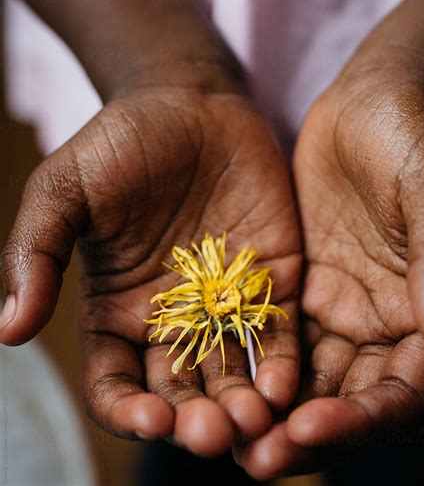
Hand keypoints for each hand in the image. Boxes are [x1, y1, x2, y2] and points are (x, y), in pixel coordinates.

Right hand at [0, 82, 300, 455]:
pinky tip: (283, 385)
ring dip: (242, 408)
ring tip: (253, 420)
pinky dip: (280, 366)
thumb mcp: (65, 190)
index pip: (118, 385)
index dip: (128, 413)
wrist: (189, 102)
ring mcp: (226, 304)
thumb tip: (9, 330)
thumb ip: (37, 252)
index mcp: (118, 311)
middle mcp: (173, 320)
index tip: (148, 419)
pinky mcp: (272, 280)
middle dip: (195, 422)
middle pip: (181, 393)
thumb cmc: (119, 144)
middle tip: (211, 433)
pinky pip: (278, 335)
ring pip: (232, 375)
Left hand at [238, 49, 423, 477]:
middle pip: (352, 400)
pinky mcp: (306, 286)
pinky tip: (214, 381)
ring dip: (272, 414)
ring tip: (224, 437)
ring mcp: (344, 307)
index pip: (407, 390)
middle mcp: (389, 322)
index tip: (311, 428)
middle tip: (254, 460)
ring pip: (310, 379)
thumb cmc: (419, 132)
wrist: (377, 97)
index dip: (364, 418)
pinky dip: (252, 365)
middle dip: (308, 434)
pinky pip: (277, 337)